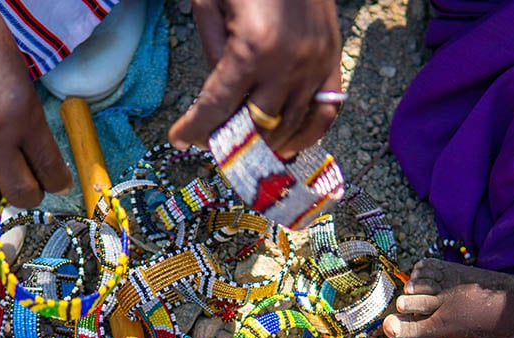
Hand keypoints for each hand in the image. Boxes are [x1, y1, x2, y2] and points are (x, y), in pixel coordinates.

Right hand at [0, 0, 70, 207]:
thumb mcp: (20, 78)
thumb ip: (28, 120)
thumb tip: (35, 154)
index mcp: (23, 116)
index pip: (49, 170)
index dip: (58, 183)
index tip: (59, 183)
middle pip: (19, 194)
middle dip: (31, 195)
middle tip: (32, 187)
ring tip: (1, 179)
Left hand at [169, 0, 341, 156]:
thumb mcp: (211, 4)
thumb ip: (212, 53)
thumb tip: (216, 100)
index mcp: (252, 49)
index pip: (217, 108)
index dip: (194, 129)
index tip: (179, 139)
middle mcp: (287, 64)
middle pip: (253, 127)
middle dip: (228, 142)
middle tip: (211, 143)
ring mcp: (315, 66)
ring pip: (288, 128)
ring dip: (263, 144)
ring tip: (243, 148)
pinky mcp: (334, 62)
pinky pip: (325, 113)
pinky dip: (306, 136)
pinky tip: (286, 145)